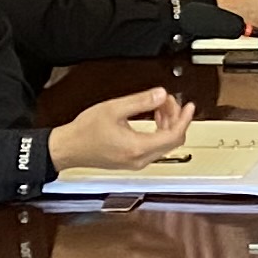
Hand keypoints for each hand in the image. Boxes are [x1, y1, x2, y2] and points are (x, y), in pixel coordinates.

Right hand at [54, 86, 195, 173]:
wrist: (68, 148)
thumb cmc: (85, 132)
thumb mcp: (114, 109)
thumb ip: (141, 101)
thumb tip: (161, 95)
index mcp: (137, 148)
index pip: (173, 136)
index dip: (184, 119)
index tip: (189, 106)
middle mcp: (140, 159)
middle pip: (172, 141)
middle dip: (175, 119)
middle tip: (170, 102)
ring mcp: (136, 162)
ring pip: (164, 145)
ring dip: (167, 124)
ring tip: (160, 106)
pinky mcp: (132, 161)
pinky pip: (154, 148)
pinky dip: (158, 132)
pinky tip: (153, 118)